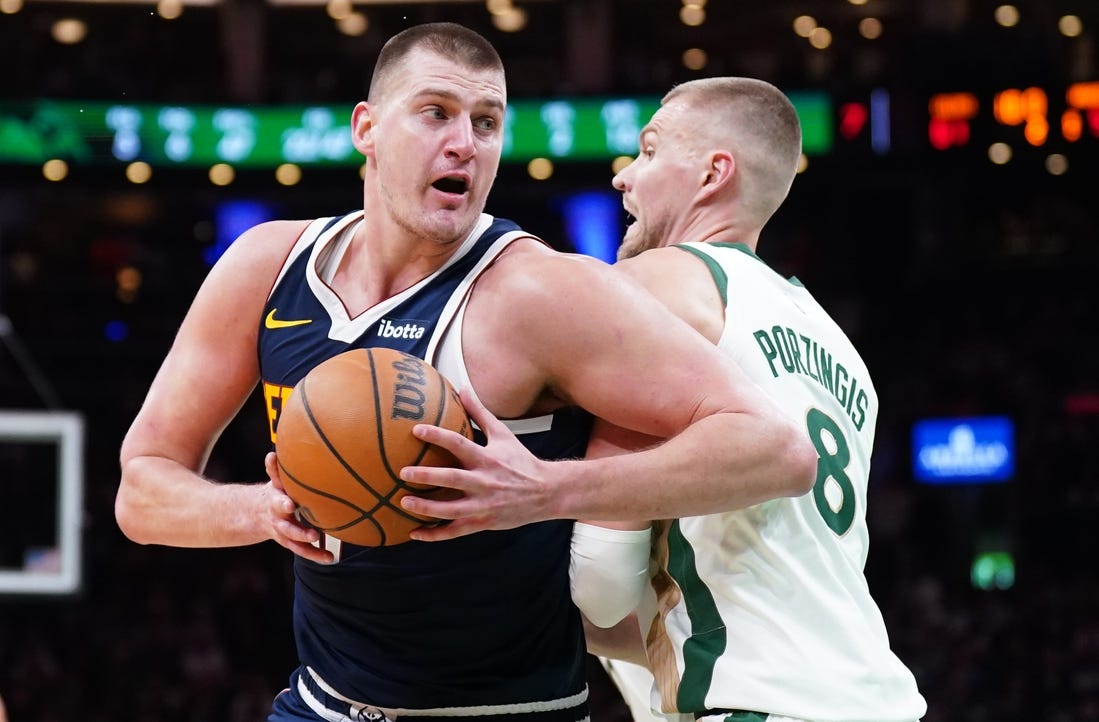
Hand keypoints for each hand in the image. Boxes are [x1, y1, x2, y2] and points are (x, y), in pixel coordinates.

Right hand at [263, 452, 333, 562]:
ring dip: (301, 534)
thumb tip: (298, 434)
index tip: (270, 457)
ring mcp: (280, 527)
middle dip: (282, 504)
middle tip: (290, 504)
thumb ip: (286, 464)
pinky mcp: (287, 541)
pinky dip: (315, 554)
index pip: (273, 476)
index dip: (272, 467)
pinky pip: (300, 549)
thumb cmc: (278, 491)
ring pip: (288, 532)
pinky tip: (330, 559)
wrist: (257, 515)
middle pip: (277, 506)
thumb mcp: (279, 477)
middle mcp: (275, 508)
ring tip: (314, 536)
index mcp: (275, 490)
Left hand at [399, 388, 556, 540]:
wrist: (547, 492)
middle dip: (427, 475)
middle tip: (403, 472)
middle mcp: (485, 482)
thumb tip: (463, 387)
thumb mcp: (503, 434)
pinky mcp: (483, 523)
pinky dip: (435, 534)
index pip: (459, 444)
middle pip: (452, 479)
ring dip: (426, 508)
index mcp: (487, 458)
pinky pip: (455, 532)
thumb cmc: (521, 461)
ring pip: (451, 510)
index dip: (438, 436)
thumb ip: (480, 412)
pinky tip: (415, 533)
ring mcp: (483, 505)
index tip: (416, 430)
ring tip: (404, 502)